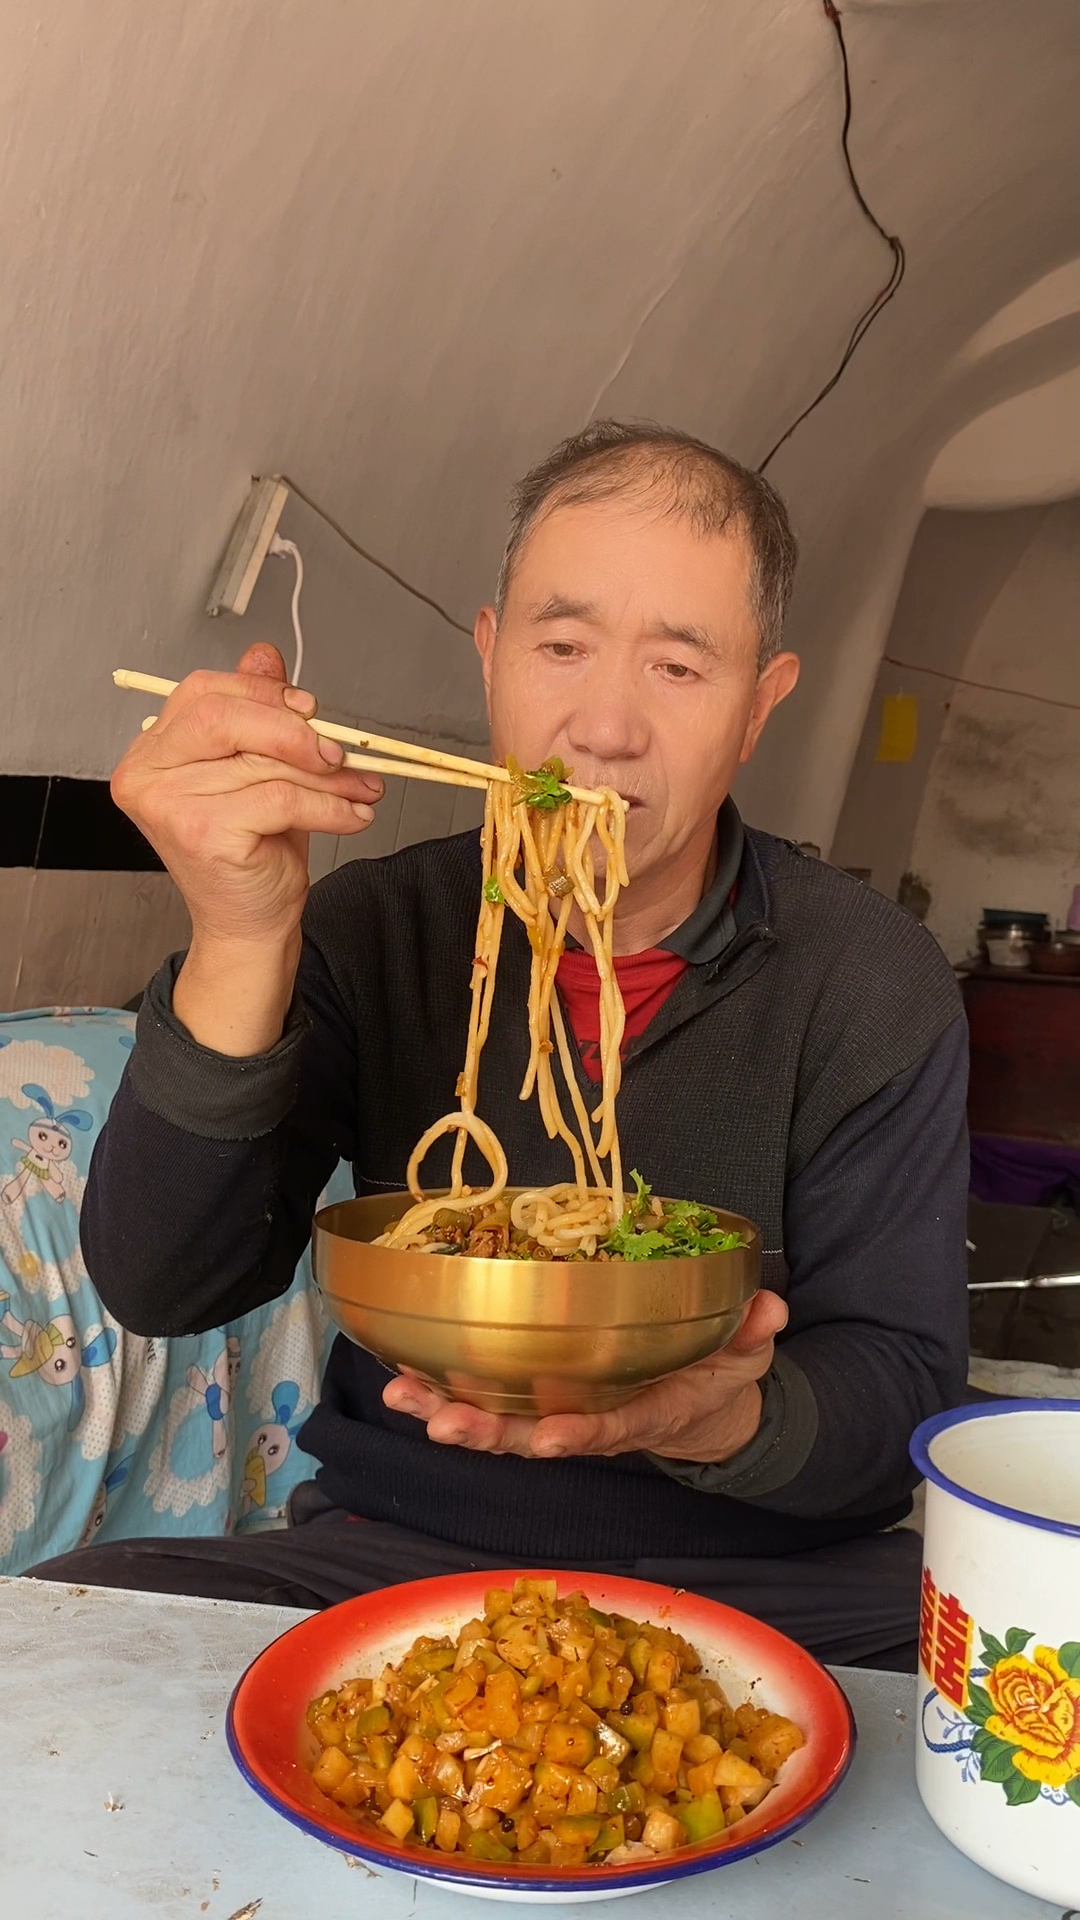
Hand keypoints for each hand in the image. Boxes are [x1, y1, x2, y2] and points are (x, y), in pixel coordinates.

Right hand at [111, 643, 383, 1051]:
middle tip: (339, 751)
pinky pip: (282, 798)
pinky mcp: (203, 832)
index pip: (204, 692)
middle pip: (226, 718)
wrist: (248, 925)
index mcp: (152, 751)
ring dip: (328, 775)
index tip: (311, 712)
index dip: (263, 694)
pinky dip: (330, 805)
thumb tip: (265, 655)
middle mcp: (147, 774)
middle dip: (293, 730)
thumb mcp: (257, 770)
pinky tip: (352, 814)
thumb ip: (256, 713)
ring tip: (362, 787)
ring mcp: (169, 804)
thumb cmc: (250, 851)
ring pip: (264, 763)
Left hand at [382, 1289, 787, 1463]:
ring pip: (495, 1420)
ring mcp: (559, 1408)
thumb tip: (770, 1306)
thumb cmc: (719, 1373)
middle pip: (531, 1436)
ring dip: (444, 1410)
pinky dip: (442, 1385)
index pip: (612, 1431)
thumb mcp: (747, 1354)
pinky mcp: (537, 1392)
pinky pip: (485, 1394)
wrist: (700, 1401)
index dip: (582, 1436)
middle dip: (483, 1432)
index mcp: (645, 1415)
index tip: (553, 1438)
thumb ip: (753, 1333)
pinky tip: (400, 1369)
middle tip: (438, 1423)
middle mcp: (591, 1419)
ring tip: (398, 1393)